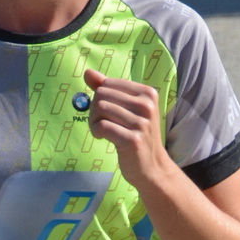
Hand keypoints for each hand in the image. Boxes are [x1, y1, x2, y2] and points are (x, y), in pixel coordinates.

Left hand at [84, 67, 165, 185]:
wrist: (152, 167)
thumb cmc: (136, 135)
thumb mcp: (126, 109)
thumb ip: (107, 89)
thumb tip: (88, 72)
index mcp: (148, 93)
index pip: (108, 84)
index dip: (99, 97)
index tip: (104, 112)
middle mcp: (147, 106)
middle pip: (102, 95)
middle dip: (94, 110)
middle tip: (99, 123)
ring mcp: (141, 123)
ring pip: (100, 109)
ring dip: (93, 121)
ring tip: (100, 131)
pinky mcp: (133, 140)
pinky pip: (102, 126)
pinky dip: (96, 131)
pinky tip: (102, 137)